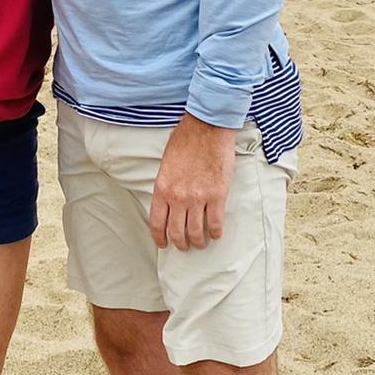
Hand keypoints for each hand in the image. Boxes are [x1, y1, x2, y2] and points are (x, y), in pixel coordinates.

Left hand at [149, 114, 236, 250]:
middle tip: (184, 246)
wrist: (207, 128)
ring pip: (196, 232)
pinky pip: (215, 223)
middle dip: (180, 243)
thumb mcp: (166, 163)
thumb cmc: (186, 140)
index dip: (159, 237)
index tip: (163, 244)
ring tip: (201, 243)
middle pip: (177, 232)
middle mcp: (178, 197)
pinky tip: (215, 234)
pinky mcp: (217, 196)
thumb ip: (166, 184)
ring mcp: (198, 198)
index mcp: (162, 188)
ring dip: (198, 241)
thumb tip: (168, 200)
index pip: (157, 222)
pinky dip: (215, 232)